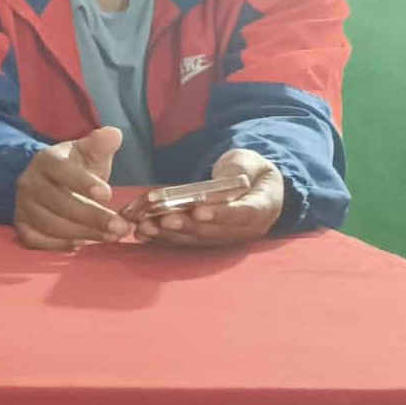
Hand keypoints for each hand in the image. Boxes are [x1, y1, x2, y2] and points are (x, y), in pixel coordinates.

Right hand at [14, 126, 132, 250]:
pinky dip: (58, 245)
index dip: (83, 183)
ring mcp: (23, 205)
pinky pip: (36, 240)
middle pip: (59, 203)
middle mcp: (29, 182)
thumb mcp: (89, 153)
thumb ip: (101, 144)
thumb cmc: (76, 169)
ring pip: (50, 224)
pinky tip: (81, 244)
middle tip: (121, 228)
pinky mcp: (21, 225)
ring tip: (111, 237)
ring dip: (83, 233)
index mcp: (46, 160)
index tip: (108, 195)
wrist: (51, 183)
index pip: (61, 170)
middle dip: (93, 217)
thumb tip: (114, 134)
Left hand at [136, 149, 285, 247]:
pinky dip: (164, 239)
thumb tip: (220, 181)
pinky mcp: (209, 240)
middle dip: (187, 227)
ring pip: (197, 240)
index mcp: (263, 208)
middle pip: (215, 232)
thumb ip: (239, 169)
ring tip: (145, 227)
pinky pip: (186, 242)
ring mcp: (226, 238)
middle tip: (163, 220)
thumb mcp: (250, 162)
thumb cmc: (251, 172)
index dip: (221, 214)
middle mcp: (246, 229)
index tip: (199, 212)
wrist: (255, 187)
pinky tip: (142, 233)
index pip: (244, 214)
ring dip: (170, 235)